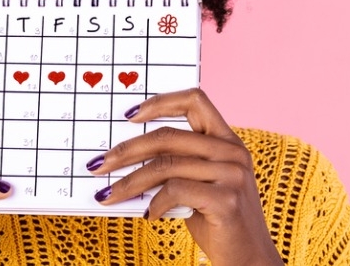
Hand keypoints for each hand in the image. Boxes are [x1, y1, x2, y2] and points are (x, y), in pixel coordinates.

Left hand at [88, 89, 282, 265]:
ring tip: (111, 195)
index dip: (160, 102)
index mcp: (227, 140)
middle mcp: (232, 151)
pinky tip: (149, 214)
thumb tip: (125, 155)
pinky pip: (175, 191)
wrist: (249, 261)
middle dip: (127, 150)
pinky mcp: (227, 199)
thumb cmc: (216, 221)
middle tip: (101, 164)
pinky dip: (154, 203)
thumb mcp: (198, 184)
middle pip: (168, 136)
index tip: (129, 114)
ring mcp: (232, 174)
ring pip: (166, 165)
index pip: (195, 100)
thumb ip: (176, 164)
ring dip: (130, 182)